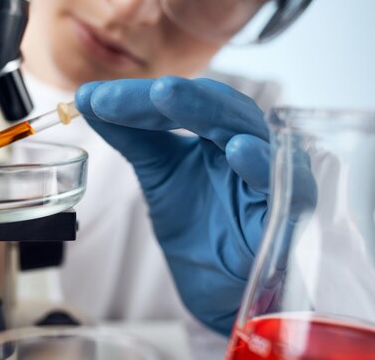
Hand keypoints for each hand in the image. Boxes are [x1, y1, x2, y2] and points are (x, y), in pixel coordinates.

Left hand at [75, 77, 272, 334]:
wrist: (214, 287)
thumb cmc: (197, 225)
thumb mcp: (158, 173)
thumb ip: (130, 134)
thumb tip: (87, 96)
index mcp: (221, 132)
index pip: (186, 100)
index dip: (141, 97)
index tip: (93, 98)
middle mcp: (250, 146)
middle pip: (220, 108)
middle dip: (178, 96)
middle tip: (141, 87)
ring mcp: (271, 180)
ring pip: (250, 134)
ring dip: (210, 113)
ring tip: (168, 96)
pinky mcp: (287, 219)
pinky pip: (285, 188)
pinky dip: (262, 166)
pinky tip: (239, 150)